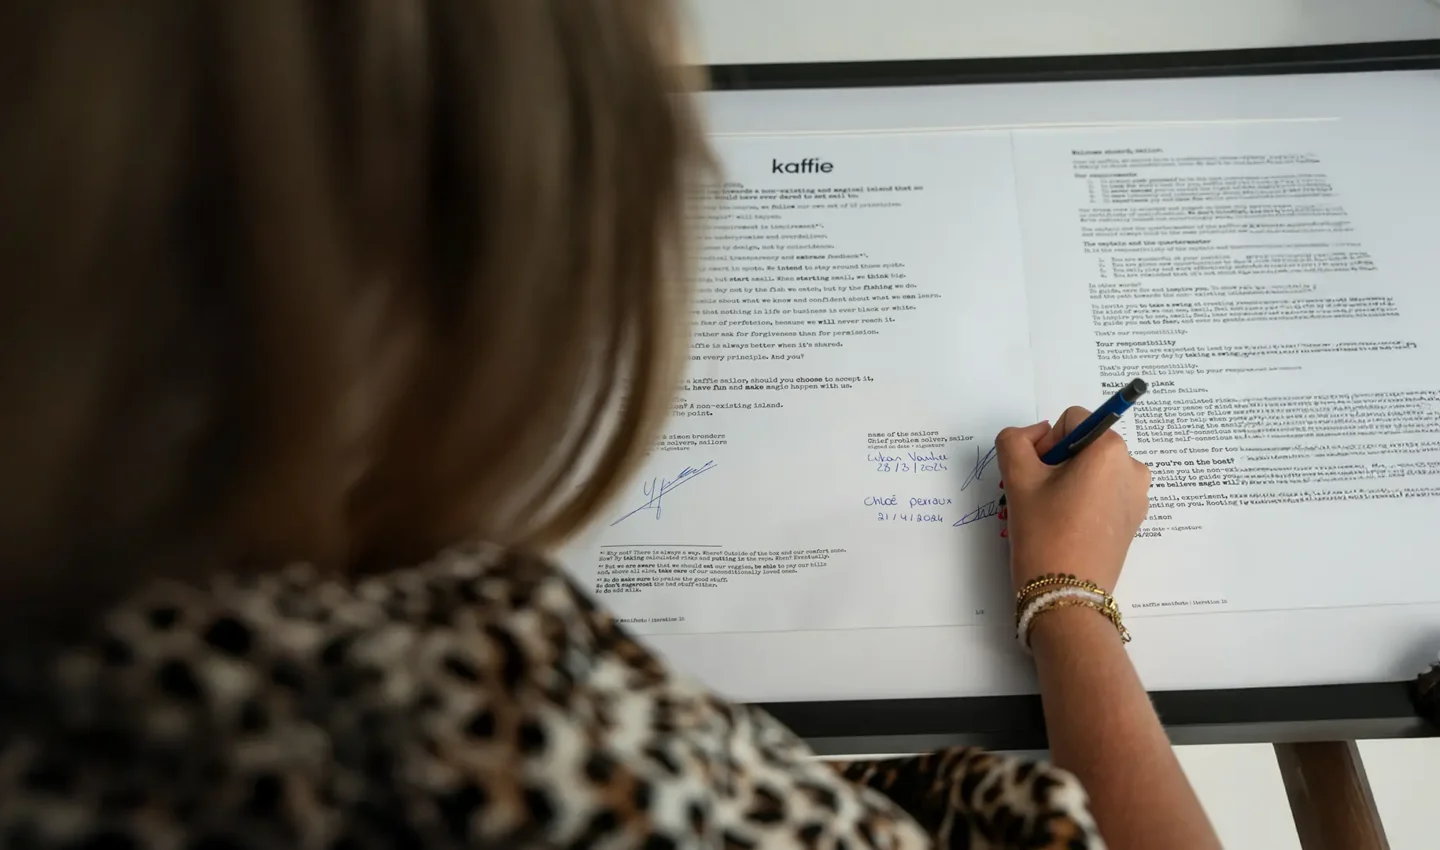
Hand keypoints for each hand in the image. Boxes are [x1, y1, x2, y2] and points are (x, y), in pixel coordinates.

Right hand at [994, 408, 1150, 594]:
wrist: (1065, 596)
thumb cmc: (1043, 533)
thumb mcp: (1016, 478)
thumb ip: (1015, 440)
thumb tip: (1035, 435)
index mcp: (1110, 449)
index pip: (1071, 421)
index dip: (1045, 443)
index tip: (1035, 475)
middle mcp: (1133, 467)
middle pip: (1084, 445)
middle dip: (1057, 464)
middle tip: (1037, 498)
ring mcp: (1138, 496)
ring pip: (1093, 470)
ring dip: (1068, 482)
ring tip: (1050, 514)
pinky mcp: (1133, 520)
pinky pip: (1104, 493)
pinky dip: (1084, 501)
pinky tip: (1067, 527)